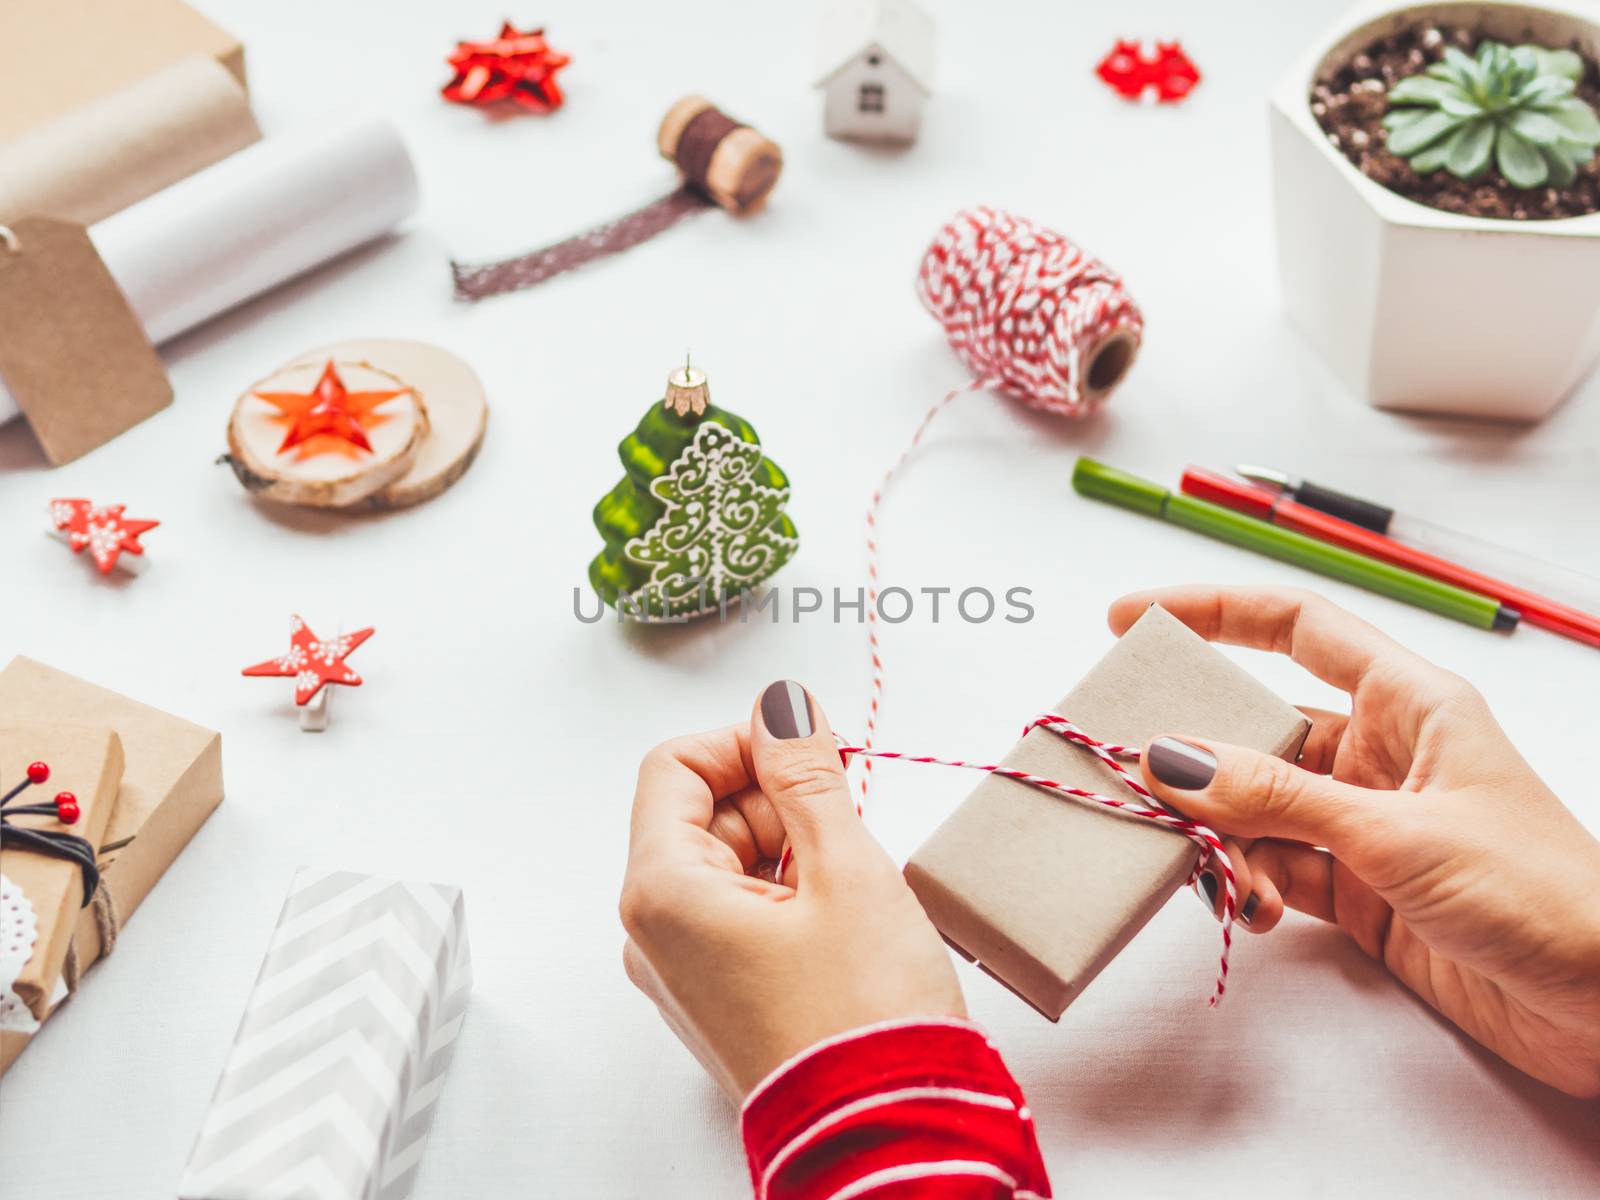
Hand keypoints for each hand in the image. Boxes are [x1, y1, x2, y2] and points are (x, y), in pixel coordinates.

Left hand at [619, 680, 964, 1099]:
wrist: (888, 1137)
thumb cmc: (865, 1018)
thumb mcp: (844, 868)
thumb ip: (806, 773)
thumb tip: (781, 705)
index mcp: (662, 893)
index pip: (673, 766)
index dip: (744, 740)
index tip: (810, 748)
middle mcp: (655, 933)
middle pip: (698, 813)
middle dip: (774, 794)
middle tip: (847, 807)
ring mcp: (684, 972)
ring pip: (725, 862)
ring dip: (788, 843)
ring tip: (853, 875)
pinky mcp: (721, 999)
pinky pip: (740, 913)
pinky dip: (789, 891)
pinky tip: (844, 912)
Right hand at [1113, 586, 1599, 1097]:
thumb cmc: (1541, 893)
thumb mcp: (1397, 834)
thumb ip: (1276, 798)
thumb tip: (1170, 758)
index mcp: (1408, 702)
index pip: (1296, 625)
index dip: (1212, 611)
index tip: (1131, 619)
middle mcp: (1379, 752)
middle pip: (1258, 726)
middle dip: (1197, 754)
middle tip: (1136, 776)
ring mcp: (1365, 822)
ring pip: (1255, 807)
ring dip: (1224, 840)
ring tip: (1221, 876)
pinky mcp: (1359, 888)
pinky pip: (1273, 867)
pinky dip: (1247, 885)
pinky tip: (1250, 909)